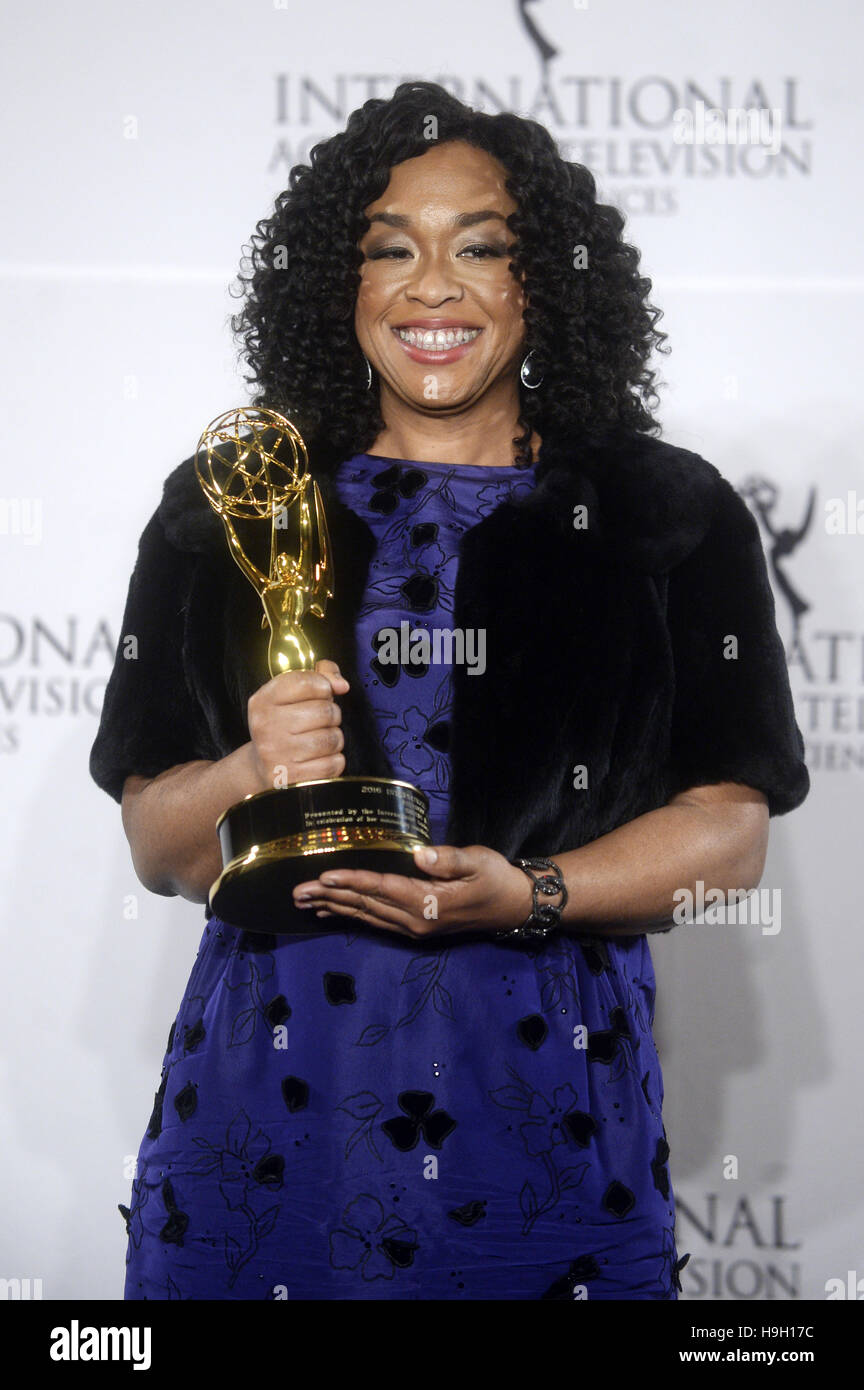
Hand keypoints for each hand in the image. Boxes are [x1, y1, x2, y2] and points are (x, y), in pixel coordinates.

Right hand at [247, 658, 347, 791]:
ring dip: (334, 738)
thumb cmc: (285, 726)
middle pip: (325, 711)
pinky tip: (319, 759)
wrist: (264, 768)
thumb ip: (320, 676)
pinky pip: (334, 763)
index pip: (304, 682)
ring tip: (320, 740)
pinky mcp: (292, 778)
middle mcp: (265, 726)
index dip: (323, 686)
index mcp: (262, 701)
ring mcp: (277, 754)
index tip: (322, 694)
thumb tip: (341, 684)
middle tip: (321, 722)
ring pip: (332, 738)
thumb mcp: (291, 696)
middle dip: (332, 715)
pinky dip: (334, 760)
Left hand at [291, 843, 534, 937]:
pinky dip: (351, 916)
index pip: (383, 889)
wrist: (513, 906)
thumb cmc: (496, 878)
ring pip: (366, 916)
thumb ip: (449, 859)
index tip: (324, 876)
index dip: (352, 882)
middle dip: (330, 897)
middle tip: (296, 892)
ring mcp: (414, 929)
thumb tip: (420, 856)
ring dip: (334, 908)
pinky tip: (332, 912)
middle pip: (365, 906)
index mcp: (429, 904)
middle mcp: (416, 921)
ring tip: (304, 903)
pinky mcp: (415, 929)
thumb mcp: (479, 861)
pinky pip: (375, 922)